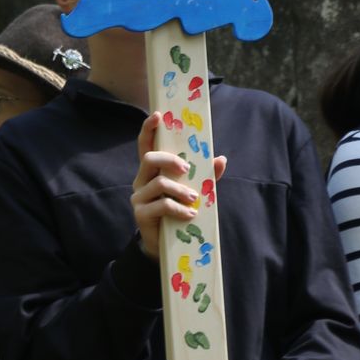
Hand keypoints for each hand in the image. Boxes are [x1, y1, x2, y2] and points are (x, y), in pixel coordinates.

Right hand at [132, 112, 224, 259]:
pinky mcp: (141, 214)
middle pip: (149, 158)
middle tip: (187, 169)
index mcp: (151, 170)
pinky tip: (190, 214)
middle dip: (170, 160)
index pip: (145, 144)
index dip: (148, 129)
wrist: (166, 244)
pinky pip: (161, 205)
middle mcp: (141, 180)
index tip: (157, 115)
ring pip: (159, 183)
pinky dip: (179, 209)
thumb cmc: (178, 210)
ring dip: (181, 190)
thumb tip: (221, 159)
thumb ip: (204, 175)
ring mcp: (139, 197)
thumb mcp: (192, 189)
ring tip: (195, 199)